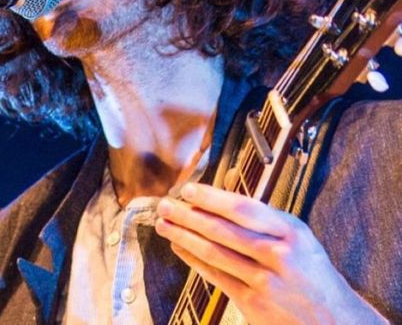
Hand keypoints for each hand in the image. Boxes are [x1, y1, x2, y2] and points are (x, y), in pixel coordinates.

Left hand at [155, 183, 386, 324]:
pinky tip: (180, 248)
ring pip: (216, 253)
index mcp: (290, 230)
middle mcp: (277, 253)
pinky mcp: (254, 303)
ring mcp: (264, 281)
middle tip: (165, 205)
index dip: (212, 198)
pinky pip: (217, 277)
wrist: (336, 321)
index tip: (188, 190)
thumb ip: (266, 221)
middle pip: (223, 230)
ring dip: (185, 237)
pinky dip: (195, 261)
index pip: (243, 209)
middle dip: (189, 215)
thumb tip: (221, 203)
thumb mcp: (299, 237)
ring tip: (164, 224)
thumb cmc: (313, 273)